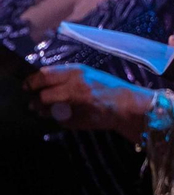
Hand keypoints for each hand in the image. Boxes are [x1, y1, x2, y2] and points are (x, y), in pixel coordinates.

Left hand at [26, 64, 153, 141]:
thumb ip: (64, 76)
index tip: (27, 86)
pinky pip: (57, 120)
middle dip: (36, 100)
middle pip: (41, 96)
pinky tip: (66, 115)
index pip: (42, 76)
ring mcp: (74, 106)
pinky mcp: (75, 121)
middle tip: (35, 101)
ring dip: (43, 111)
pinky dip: (57, 119)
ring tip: (47, 110)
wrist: (125, 105)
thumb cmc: (106, 87)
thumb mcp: (87, 74)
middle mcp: (73, 88)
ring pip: (46, 110)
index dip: (31, 82)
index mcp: (76, 72)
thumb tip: (40, 79)